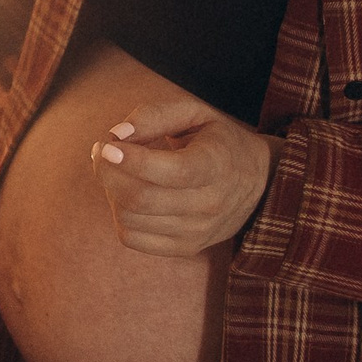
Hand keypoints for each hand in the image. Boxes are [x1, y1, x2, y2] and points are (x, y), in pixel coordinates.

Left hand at [90, 95, 278, 256]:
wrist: (259, 184)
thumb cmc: (216, 142)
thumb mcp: (195, 114)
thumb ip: (155, 115)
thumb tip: (117, 134)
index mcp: (217, 165)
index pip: (173, 171)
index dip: (133, 160)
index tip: (107, 144)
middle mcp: (211, 203)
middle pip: (141, 198)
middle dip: (108, 172)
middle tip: (102, 150)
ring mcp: (198, 231)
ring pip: (131, 218)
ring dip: (110, 190)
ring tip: (115, 170)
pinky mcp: (186, 248)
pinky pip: (132, 238)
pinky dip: (119, 215)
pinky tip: (125, 195)